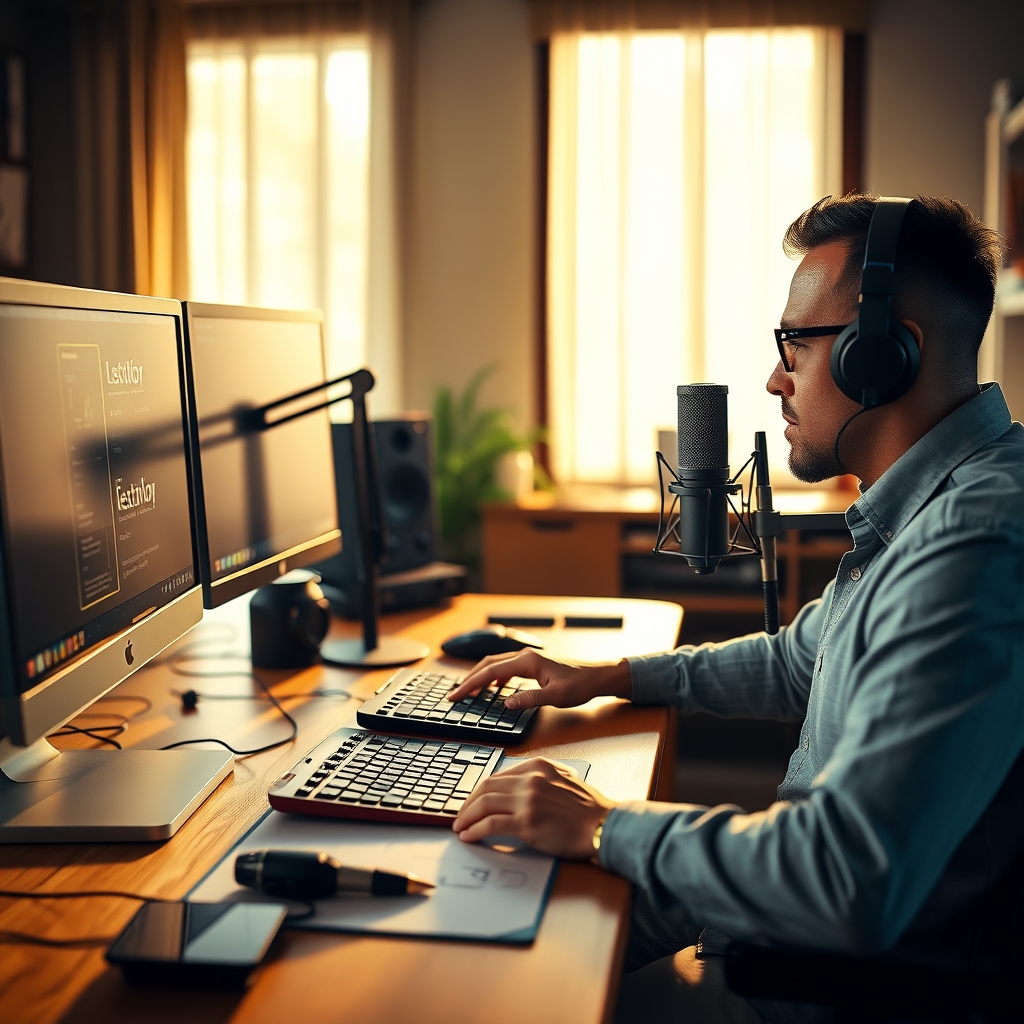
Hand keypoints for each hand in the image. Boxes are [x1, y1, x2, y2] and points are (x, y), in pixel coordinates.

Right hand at [446, 651, 631, 710]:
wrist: (598, 676)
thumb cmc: (581, 684)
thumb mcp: (555, 696)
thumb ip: (529, 699)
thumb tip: (505, 703)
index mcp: (527, 661)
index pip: (490, 671)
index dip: (471, 684)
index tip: (456, 695)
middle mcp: (525, 655)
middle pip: (488, 664)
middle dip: (469, 679)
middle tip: (455, 695)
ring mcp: (529, 658)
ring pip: (496, 665)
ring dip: (480, 678)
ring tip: (469, 693)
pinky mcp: (533, 664)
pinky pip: (506, 669)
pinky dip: (493, 678)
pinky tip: (492, 690)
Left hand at [452, 758, 615, 859]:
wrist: (604, 825)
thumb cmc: (588, 809)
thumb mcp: (563, 780)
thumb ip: (538, 780)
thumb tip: (513, 791)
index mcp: (538, 766)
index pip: (498, 775)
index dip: (480, 790)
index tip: (473, 801)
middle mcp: (530, 779)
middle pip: (486, 787)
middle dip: (468, 803)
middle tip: (460, 815)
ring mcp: (528, 800)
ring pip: (484, 804)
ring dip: (467, 817)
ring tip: (460, 827)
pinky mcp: (527, 822)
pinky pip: (491, 825)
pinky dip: (475, 830)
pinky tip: (470, 836)